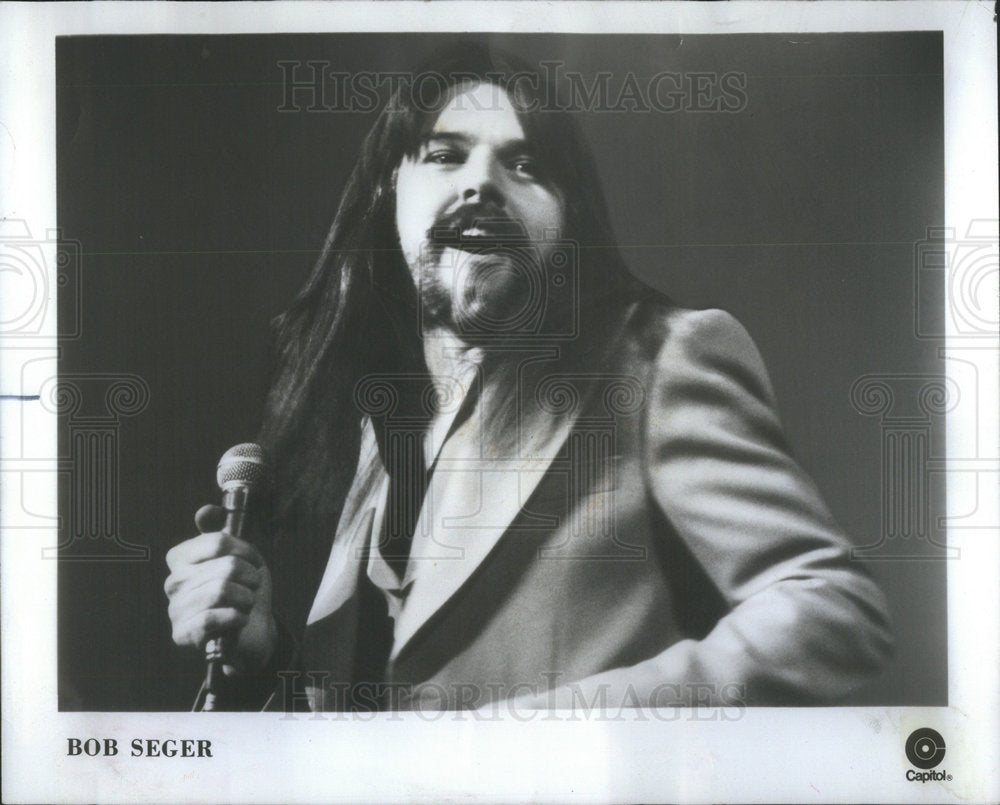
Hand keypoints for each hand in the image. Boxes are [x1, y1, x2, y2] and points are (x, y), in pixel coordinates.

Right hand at [164, 505, 276, 675]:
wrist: (253, 630)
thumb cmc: (244, 589)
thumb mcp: (241, 555)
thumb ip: (222, 530)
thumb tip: (206, 510)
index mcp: (181, 557)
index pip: (219, 541)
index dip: (246, 551)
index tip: (252, 561)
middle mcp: (173, 581)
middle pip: (227, 566)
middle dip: (250, 578)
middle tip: (250, 587)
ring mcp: (175, 608)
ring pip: (222, 591)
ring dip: (246, 598)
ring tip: (245, 602)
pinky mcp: (182, 634)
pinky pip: (214, 617)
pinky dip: (237, 618)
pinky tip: (238, 620)